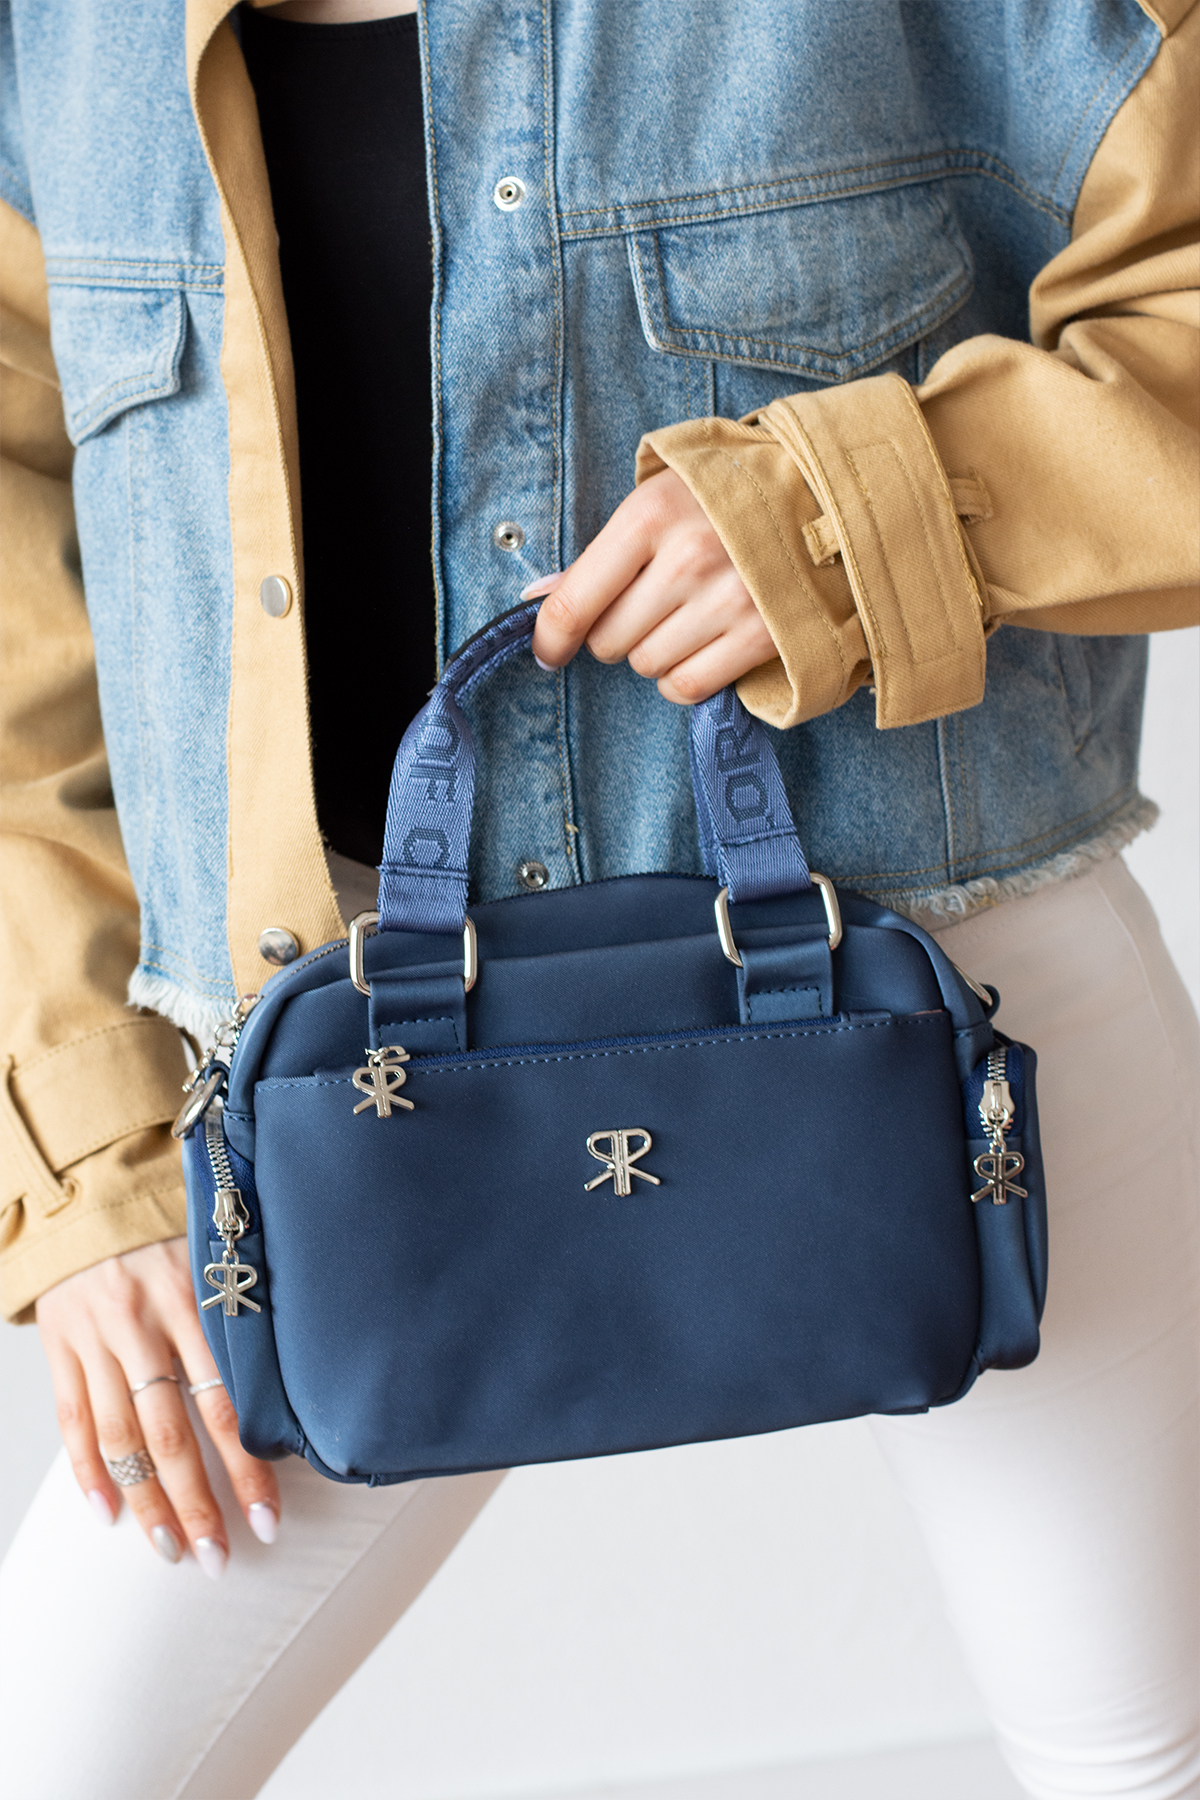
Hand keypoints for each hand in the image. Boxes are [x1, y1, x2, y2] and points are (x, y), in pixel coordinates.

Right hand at [36, 1238, 279, 1571]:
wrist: (91, 1187)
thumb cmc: (172, 1222)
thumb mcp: (220, 1249)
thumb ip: (249, 1308)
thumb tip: (304, 1377)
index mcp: (195, 1297)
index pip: (229, 1401)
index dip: (249, 1466)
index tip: (271, 1517)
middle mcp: (144, 1323)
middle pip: (174, 1433)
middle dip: (199, 1502)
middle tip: (222, 1558)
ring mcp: (98, 1337)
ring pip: (123, 1436)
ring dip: (147, 1502)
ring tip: (172, 1550)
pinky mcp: (60, 1344)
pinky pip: (72, 1418)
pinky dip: (88, 1470)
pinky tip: (108, 1514)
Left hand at [527, 469, 776, 703]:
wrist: (822, 497)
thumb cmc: (726, 498)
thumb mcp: (659, 500)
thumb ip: (601, 553)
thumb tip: (541, 598)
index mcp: (651, 515)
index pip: (574, 603)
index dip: (551, 638)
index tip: (548, 652)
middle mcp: (687, 559)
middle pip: (609, 641)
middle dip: (614, 633)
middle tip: (645, 607)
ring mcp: (726, 600)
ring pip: (646, 665)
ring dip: (653, 652)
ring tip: (684, 615)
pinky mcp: (759, 636)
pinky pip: (686, 686)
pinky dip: (682, 676)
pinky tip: (699, 644)